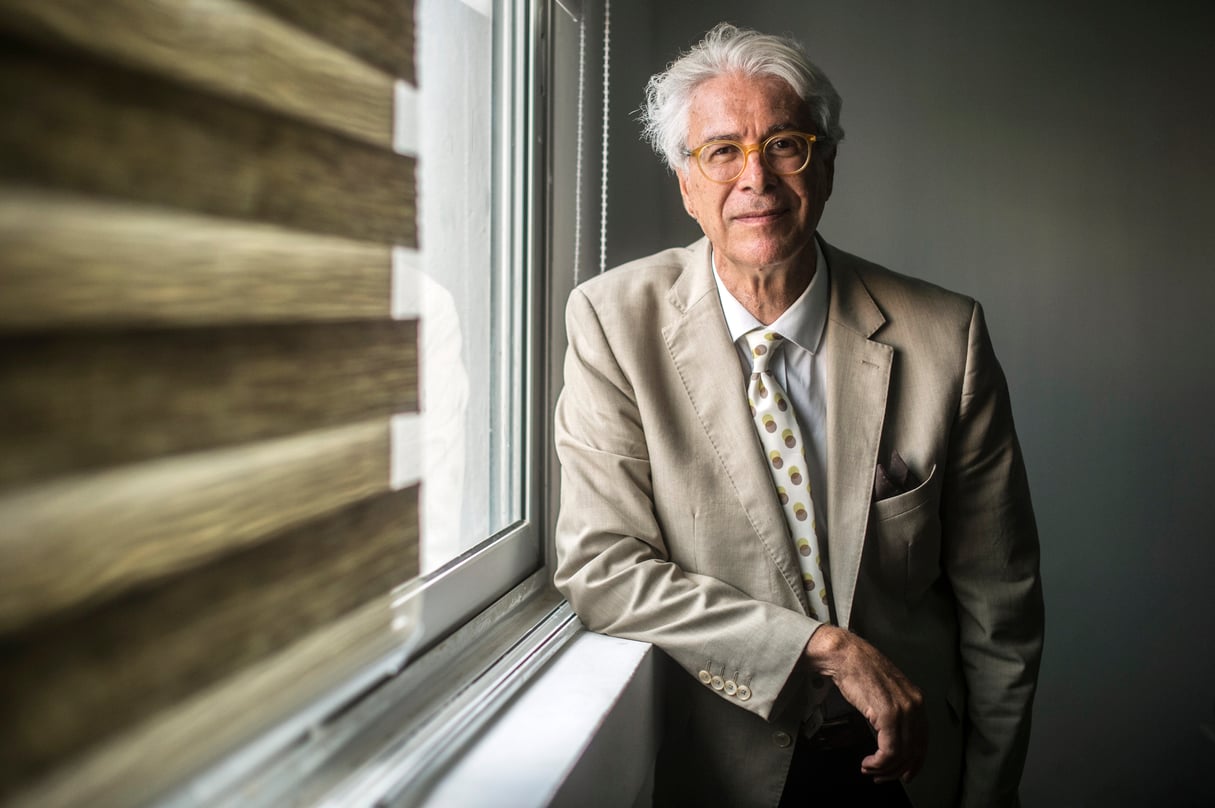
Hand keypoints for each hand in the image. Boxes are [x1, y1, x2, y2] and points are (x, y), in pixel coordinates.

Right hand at [804, 625, 926, 782]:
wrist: (846, 655)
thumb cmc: (860, 669)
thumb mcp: (887, 691)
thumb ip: (896, 711)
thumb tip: (894, 737)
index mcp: (916, 700)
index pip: (923, 741)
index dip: (914, 763)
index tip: (904, 774)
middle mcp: (915, 706)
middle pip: (914, 751)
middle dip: (897, 770)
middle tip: (882, 777)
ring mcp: (903, 710)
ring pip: (901, 754)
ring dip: (884, 769)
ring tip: (870, 769)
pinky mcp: (887, 715)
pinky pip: (889, 750)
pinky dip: (878, 762)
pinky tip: (868, 762)